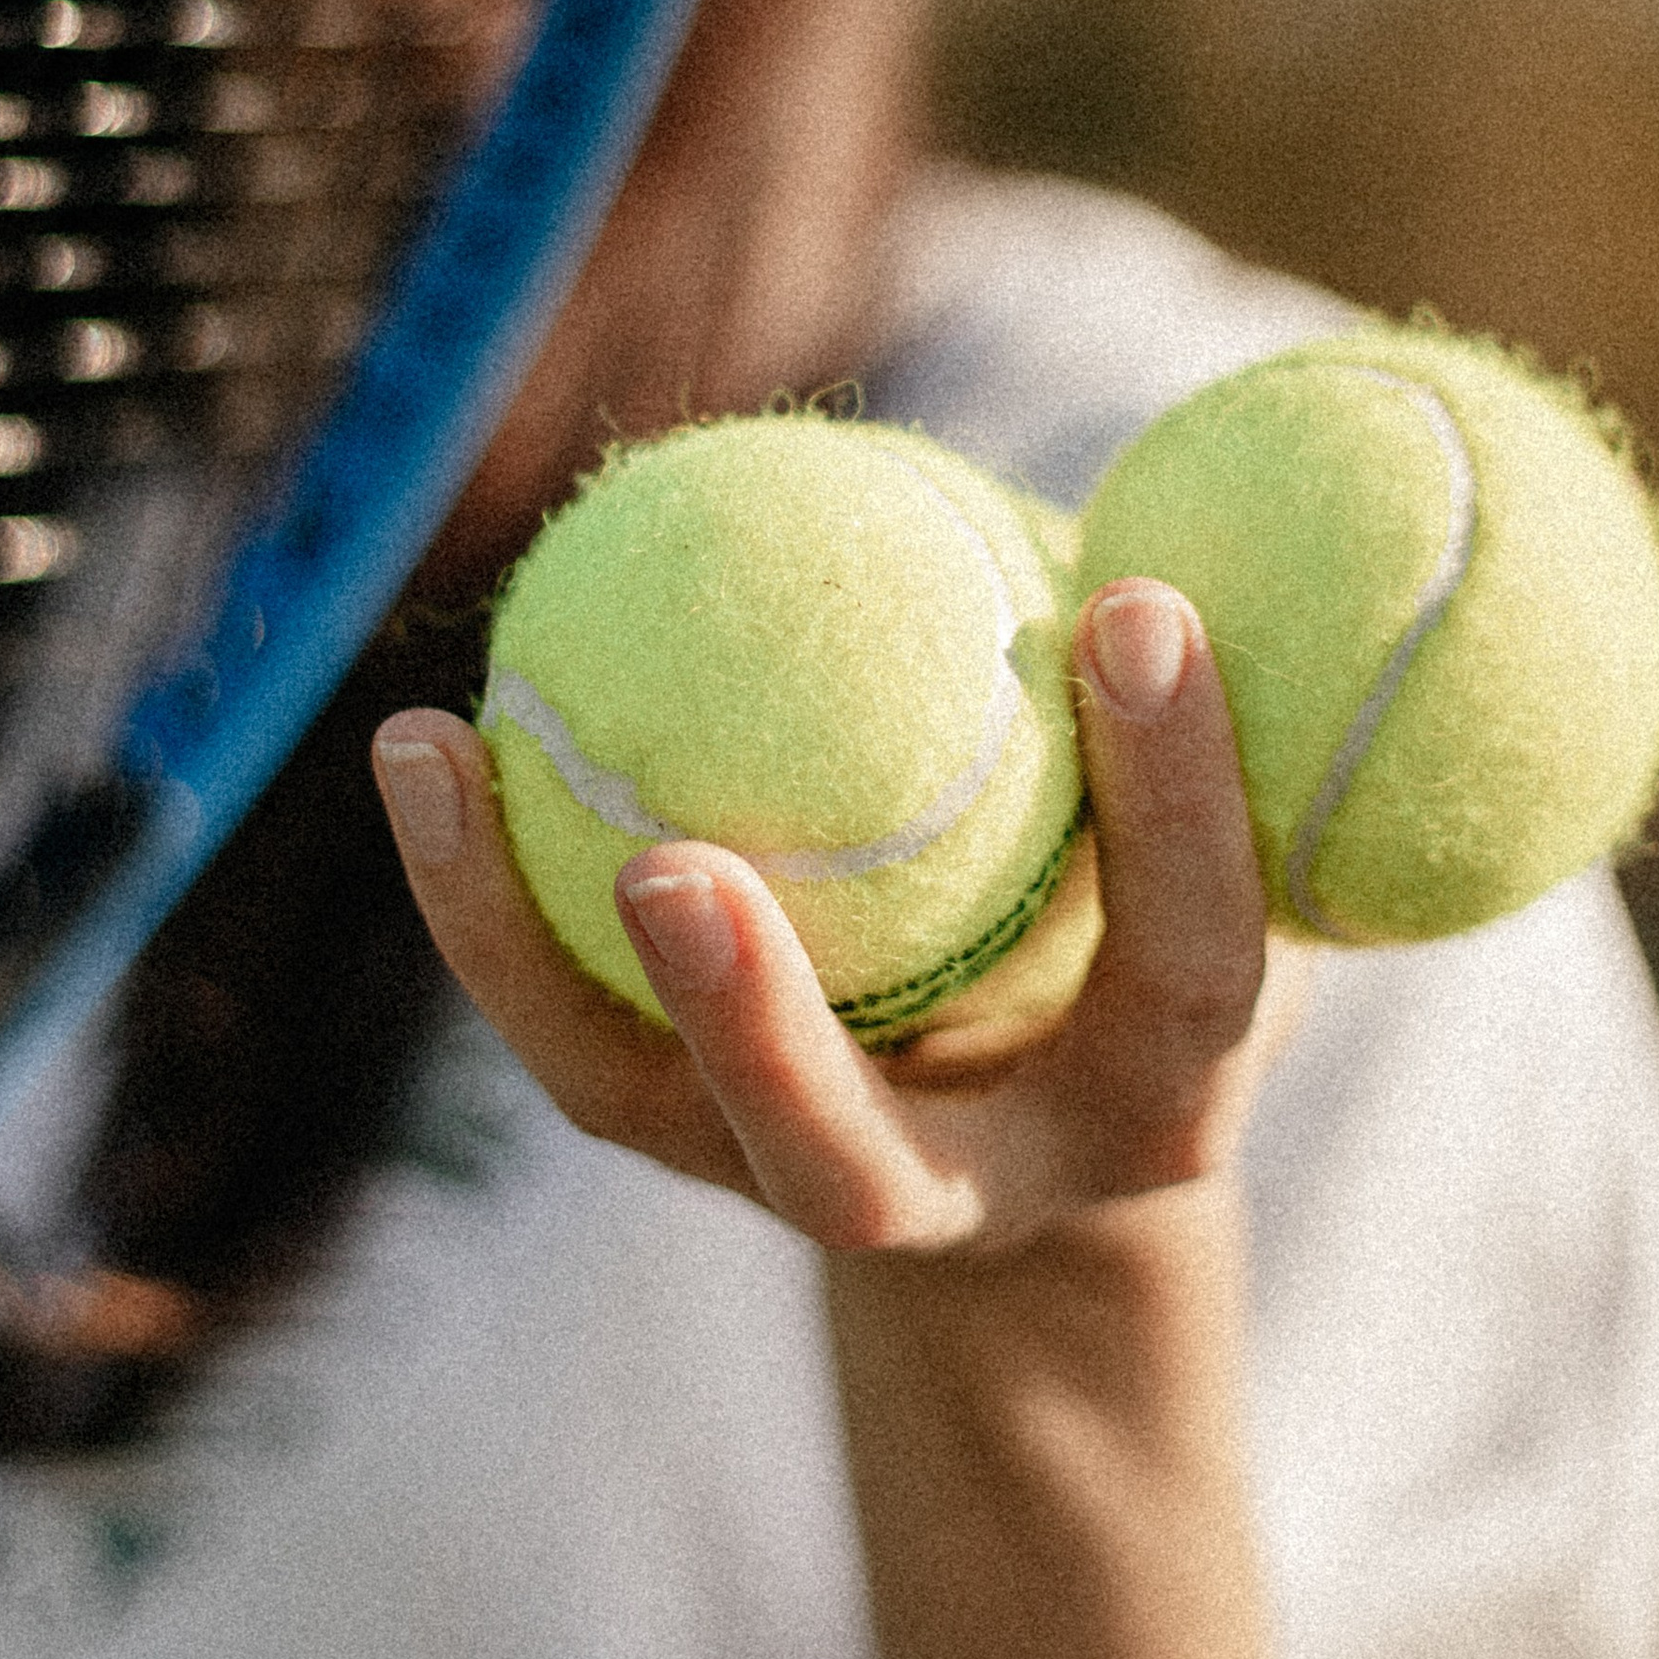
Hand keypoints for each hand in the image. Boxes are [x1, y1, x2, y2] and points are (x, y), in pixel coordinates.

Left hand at [374, 578, 1302, 1658]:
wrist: (1051, 1150)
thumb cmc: (1156, 925)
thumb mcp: (1236, 841)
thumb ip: (1208, 706)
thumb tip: (1196, 471)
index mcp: (1150, 1109)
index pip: (1184, 963)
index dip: (1173, 800)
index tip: (1136, 603)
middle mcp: (965, 1186)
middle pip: (839, 1160)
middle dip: (756, 1030)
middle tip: (671, 870)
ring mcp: (793, 1176)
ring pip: (639, 1101)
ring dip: (526, 942)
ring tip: (444, 754)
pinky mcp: (673, 1136)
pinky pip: (557, 1022)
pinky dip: (481, 890)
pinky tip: (422, 738)